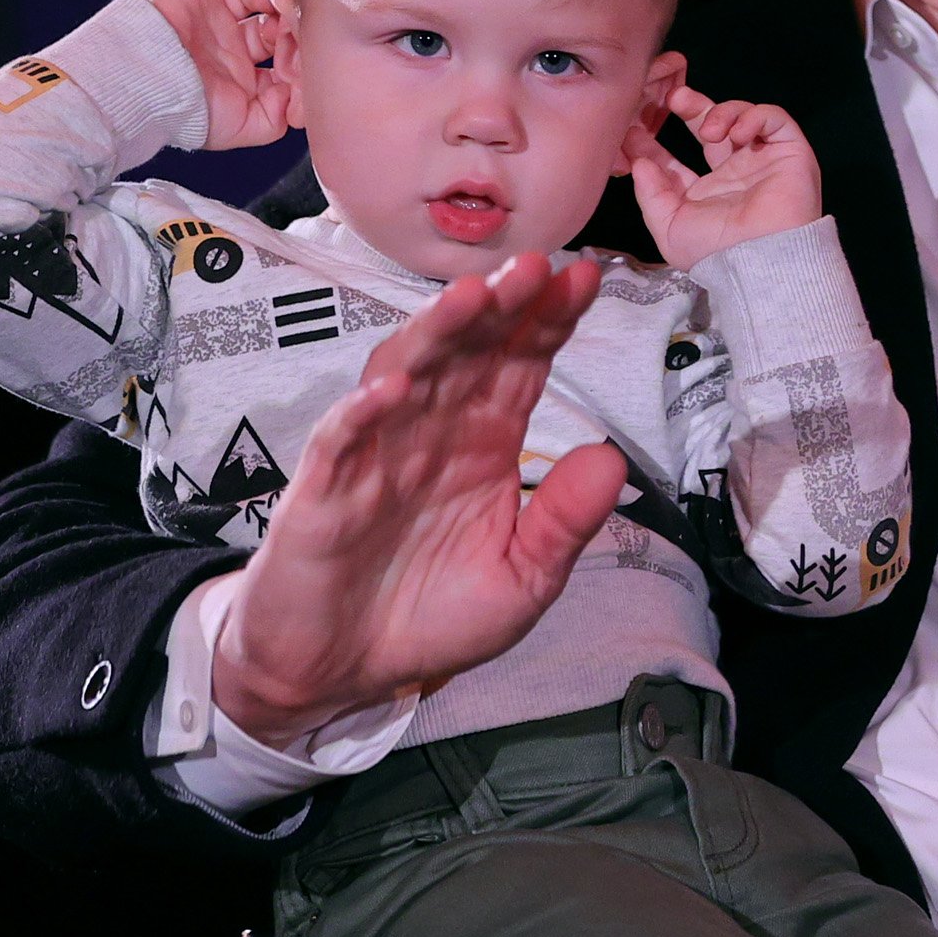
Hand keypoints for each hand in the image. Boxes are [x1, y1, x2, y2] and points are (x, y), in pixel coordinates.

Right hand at [147, 0, 291, 150]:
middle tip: (291, 23)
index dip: (298, 49)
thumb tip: (301, 94)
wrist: (145, 85)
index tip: (303, 53)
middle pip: (271, 19)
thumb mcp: (244, 127)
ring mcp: (207, 13)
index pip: (282, 53)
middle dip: (287, 19)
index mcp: (239, 72)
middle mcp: (226, 41)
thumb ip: (280, 115)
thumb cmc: (184, 110)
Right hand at [210, 253, 628, 744]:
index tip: (584, 277)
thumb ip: (565, 522)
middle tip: (533, 265)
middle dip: (500, 307)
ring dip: (435, 335)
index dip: (550, 321)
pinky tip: (390, 390)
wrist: (339, 671)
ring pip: (405, 374)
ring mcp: (376, 452)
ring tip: (470, 298)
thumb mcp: (521, 580)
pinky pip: (340, 440)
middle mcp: (432, 431)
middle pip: (468, 353)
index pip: (521, 365)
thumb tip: (613, 459)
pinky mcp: (324, 489)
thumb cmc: (429, 614)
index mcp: (484, 442)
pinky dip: (361, 412)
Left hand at [625, 85, 821, 267]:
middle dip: (690, 108)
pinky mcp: (789, 150)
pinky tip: (739, 135)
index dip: (653, 143)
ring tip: (710, 131)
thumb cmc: (716, 251)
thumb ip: (650, 194)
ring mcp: (761, 160)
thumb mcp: (670, 228)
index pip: (676, 160)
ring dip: (721, 113)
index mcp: (705, 194)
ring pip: (741, 115)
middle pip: (710, 126)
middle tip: (673, 98)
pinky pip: (773, 118)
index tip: (634, 129)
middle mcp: (732, 173)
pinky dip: (754, 117)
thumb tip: (639, 162)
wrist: (761, 256)